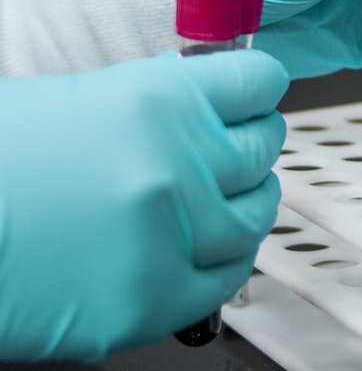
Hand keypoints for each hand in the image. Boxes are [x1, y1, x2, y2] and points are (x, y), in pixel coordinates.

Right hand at [0, 50, 288, 360]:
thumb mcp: (79, 101)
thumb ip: (157, 102)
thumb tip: (208, 102)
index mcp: (157, 99)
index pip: (259, 82)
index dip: (257, 89)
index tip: (254, 96)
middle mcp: (175, 164)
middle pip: (264, 147)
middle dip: (249, 143)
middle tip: (233, 148)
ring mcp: (171, 235)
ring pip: (257, 213)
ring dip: (245, 202)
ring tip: (224, 199)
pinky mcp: (154, 298)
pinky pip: (229, 276)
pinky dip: (227, 258)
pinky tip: (211, 247)